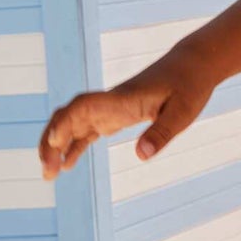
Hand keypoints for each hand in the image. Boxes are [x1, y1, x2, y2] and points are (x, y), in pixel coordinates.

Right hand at [39, 44, 215, 179]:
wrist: (192, 65)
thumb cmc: (189, 85)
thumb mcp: (183, 112)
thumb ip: (161, 133)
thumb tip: (141, 156)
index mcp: (123, 99)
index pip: (84, 106)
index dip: (66, 121)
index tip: (55, 142)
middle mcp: (110, 102)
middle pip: (68, 116)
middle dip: (51, 141)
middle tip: (48, 172)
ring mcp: (110, 108)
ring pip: (72, 124)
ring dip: (56, 146)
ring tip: (48, 175)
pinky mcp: (115, 114)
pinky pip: (87, 130)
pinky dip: (74, 146)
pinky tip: (66, 165)